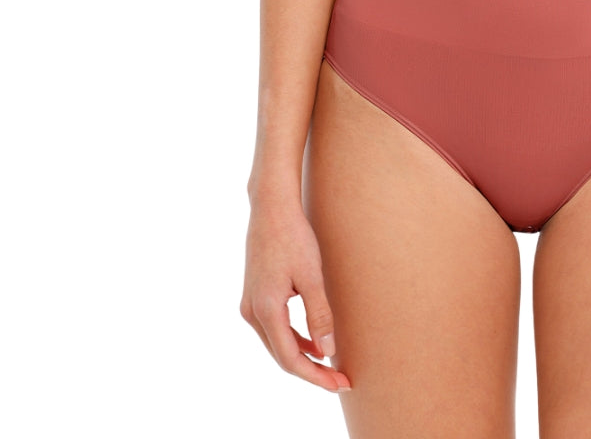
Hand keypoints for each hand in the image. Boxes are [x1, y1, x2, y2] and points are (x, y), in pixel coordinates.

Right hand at [240, 201, 350, 392]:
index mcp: (265, 309)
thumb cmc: (294, 237)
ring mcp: (249, 304)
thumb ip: (319, 314)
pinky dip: (293, 339)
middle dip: (311, 371)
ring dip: (302, 356)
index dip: (315, 376)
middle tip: (341, 381)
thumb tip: (327, 352)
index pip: (290, 358)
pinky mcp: (254, 296)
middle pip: (282, 356)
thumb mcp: (311, 276)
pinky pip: (274, 329)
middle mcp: (252, 312)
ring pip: (276, 344)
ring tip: (330, 366)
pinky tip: (314, 342)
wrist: (271, 207)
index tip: (339, 384)